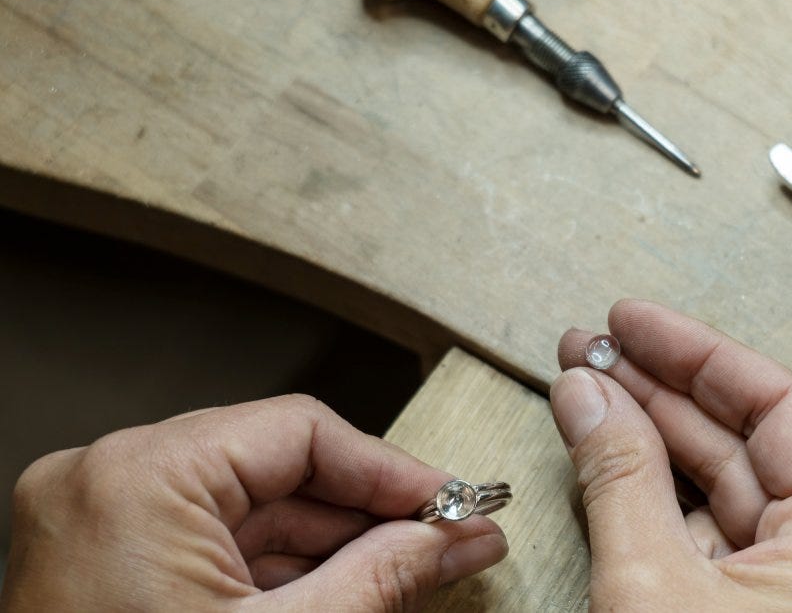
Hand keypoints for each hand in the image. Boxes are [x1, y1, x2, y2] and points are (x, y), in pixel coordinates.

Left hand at [1, 395, 506, 610]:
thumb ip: (383, 575)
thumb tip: (456, 536)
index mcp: (138, 480)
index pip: (299, 433)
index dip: (390, 471)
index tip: (451, 502)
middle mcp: (106, 484)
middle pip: (277, 470)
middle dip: (366, 516)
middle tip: (444, 540)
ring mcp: (100, 524)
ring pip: (251, 510)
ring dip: (331, 547)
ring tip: (407, 574)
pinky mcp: (107, 563)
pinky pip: (214, 543)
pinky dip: (280, 571)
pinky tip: (343, 592)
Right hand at [551, 300, 791, 610]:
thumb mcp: (653, 585)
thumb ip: (619, 479)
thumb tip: (586, 393)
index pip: (777, 404)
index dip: (695, 352)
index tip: (631, 321)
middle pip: (746, 439)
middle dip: (659, 389)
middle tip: (591, 352)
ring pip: (723, 489)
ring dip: (650, 440)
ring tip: (586, 393)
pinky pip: (712, 536)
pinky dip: (656, 499)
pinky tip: (608, 458)